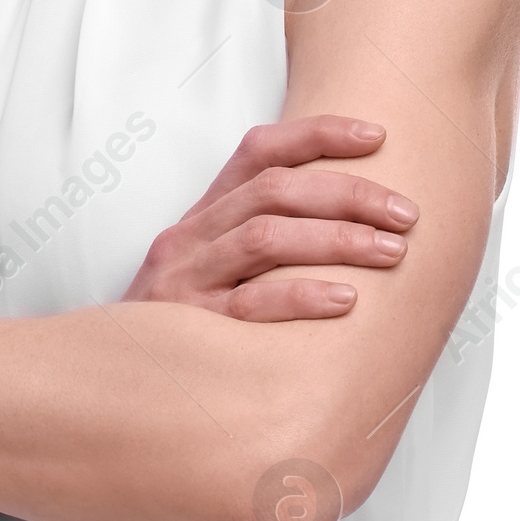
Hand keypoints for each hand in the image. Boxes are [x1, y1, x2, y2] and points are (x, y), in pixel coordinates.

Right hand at [123, 115, 417, 321]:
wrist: (113, 386)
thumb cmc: (182, 331)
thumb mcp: (211, 274)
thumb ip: (264, 245)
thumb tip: (354, 222)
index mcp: (201, 217)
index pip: (259, 150)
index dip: (319, 133)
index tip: (378, 137)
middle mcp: (190, 239)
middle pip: (275, 189)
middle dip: (350, 194)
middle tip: (406, 214)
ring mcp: (186, 282)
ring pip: (267, 236)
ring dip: (339, 239)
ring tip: (392, 252)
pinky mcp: (189, 330)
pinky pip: (251, 305)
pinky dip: (303, 297)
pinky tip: (347, 301)